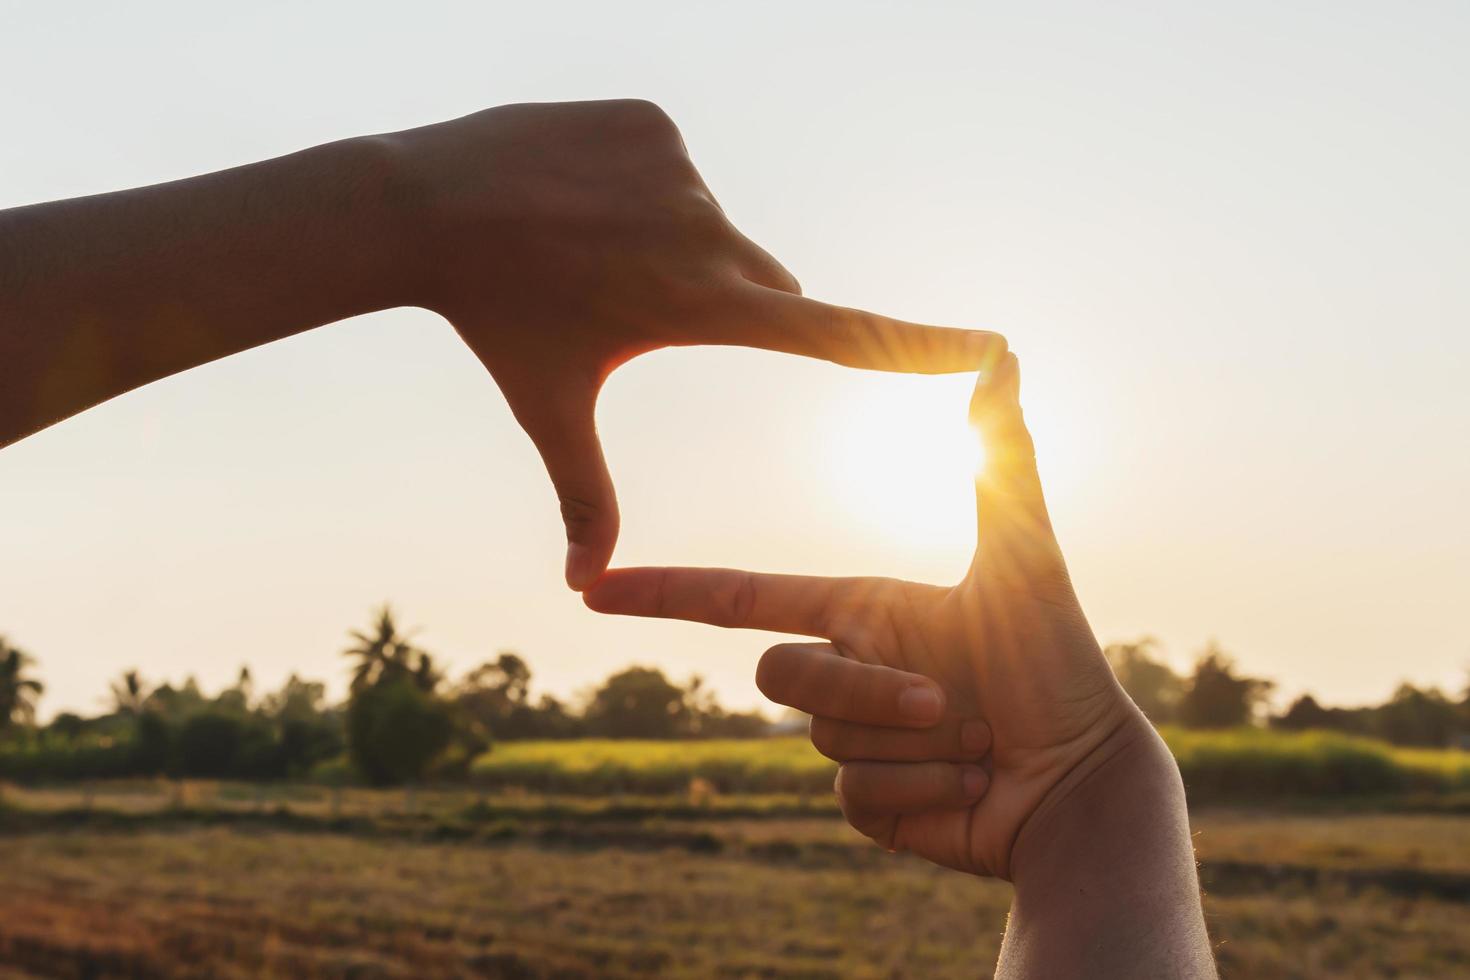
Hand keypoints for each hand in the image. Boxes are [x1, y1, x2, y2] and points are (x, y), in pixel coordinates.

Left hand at [388, 100, 1005, 587]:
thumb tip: (582, 587)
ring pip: (712, 228)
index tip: (991, 345)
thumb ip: (585, 496)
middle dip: (728, 307)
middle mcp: (706, 234)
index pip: (834, 333)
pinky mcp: (653, 123)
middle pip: (763, 287)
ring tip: (589, 250)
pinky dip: (645, 191)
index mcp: (698, 307)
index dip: (919, 346)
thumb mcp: (551, 410)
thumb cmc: (498, 323)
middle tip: (637, 304)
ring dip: (673, 246)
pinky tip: (580, 199)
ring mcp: (681, 169)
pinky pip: (674, 171)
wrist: (422, 207)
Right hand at [583, 353, 1155, 878]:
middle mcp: (849, 671)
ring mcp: (853, 740)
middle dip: (862, 690)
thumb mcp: (1024, 559)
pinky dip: (915, 792)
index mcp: (862, 610)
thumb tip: (1004, 356)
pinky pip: (849, 796)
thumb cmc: (1060, 666)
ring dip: (907, 742)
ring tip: (978, 740)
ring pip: (821, 739)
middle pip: (782, 674)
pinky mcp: (868, 803)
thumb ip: (1002, 462)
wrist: (1081, 786)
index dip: (666, 591)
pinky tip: (969, 787)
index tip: (592, 586)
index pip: (741, 596)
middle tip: (950, 701)